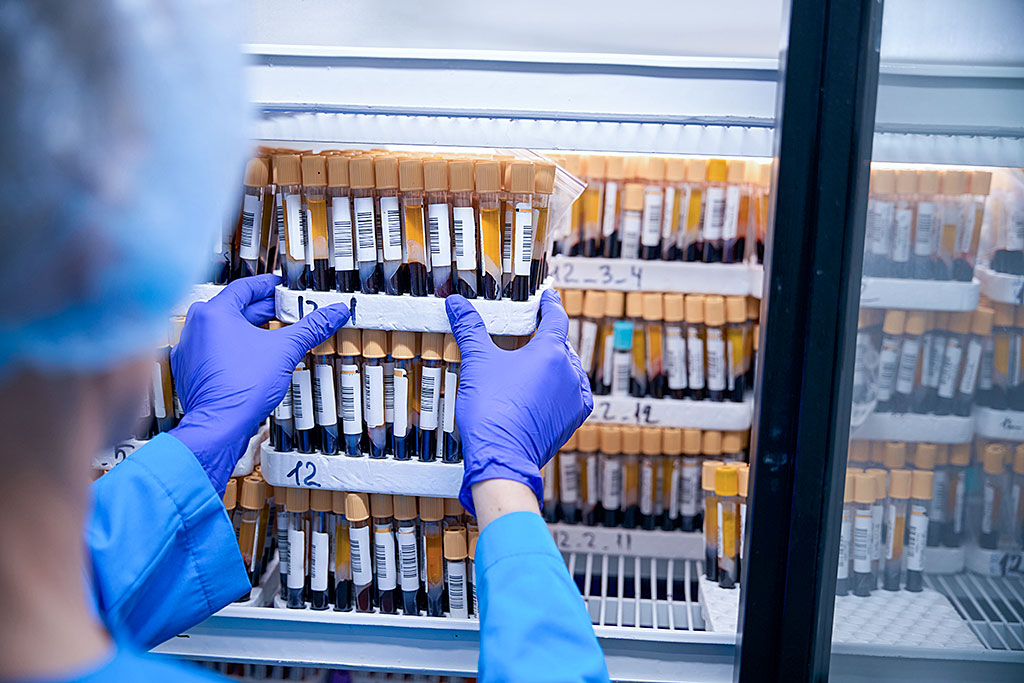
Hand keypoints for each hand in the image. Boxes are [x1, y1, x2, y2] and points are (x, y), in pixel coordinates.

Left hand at [169, 274, 348, 492]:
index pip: (244, 287)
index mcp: (213, 313)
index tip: (280, 287)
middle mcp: (196, 327)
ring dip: (250, 329)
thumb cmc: (241, 387)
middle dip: (263, 310)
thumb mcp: (286, 350)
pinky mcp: (191, 370)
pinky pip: (216, 349)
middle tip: (286, 311)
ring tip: (274, 334)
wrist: (219, 425)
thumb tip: (334, 313)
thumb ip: (312, 327)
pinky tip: (255, 357)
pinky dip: (235, 348)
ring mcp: (191, 350)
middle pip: (235, 308)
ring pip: (225, 330)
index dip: (268, 286)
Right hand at [446, 289, 592, 515]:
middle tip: (534, 331)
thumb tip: (456, 303)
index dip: (550, 304)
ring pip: (568, 370)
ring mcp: (573, 398)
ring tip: (537, 362)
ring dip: (555, 363)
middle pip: (561, 345)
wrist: (502, 457)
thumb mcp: (477, 362)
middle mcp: (569, 373)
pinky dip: (562, 388)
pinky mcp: (572, 420)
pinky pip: (573, 395)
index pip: (556, 319)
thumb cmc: (491, 411)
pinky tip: (549, 390)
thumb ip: (469, 328)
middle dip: (548, 337)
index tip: (549, 297)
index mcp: (551, 353)